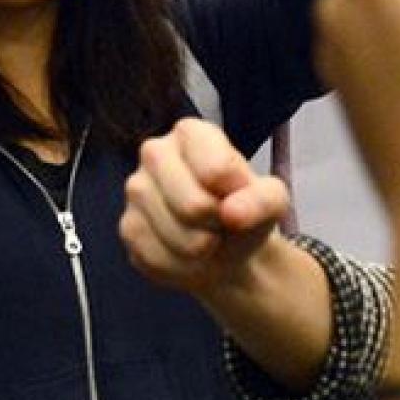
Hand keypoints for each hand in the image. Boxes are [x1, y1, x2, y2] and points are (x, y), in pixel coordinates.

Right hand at [119, 117, 288, 298]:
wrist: (223, 249)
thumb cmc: (244, 212)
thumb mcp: (272, 200)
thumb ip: (262, 200)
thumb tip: (232, 214)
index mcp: (191, 133)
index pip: (218, 171)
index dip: (238, 197)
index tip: (239, 197)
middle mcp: (154, 152)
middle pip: (193, 205)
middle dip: (217, 225)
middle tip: (221, 223)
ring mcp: (135, 189)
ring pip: (176, 235)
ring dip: (201, 250)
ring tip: (206, 239)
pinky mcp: (127, 226)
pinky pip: (157, 257)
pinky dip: (180, 266)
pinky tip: (186, 254)